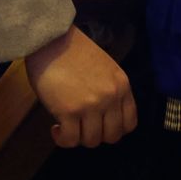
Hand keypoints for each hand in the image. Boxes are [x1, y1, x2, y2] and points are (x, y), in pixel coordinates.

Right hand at [24, 24, 137, 148]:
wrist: (50, 38)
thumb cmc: (73, 50)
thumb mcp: (105, 67)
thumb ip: (109, 90)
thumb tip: (103, 115)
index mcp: (122, 85)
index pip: (130, 123)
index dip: (114, 129)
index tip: (100, 125)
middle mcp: (111, 97)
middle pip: (112, 136)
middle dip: (96, 135)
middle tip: (82, 126)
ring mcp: (91, 105)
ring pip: (91, 141)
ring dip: (78, 137)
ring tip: (66, 126)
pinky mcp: (69, 111)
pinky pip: (70, 140)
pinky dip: (62, 139)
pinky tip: (55, 129)